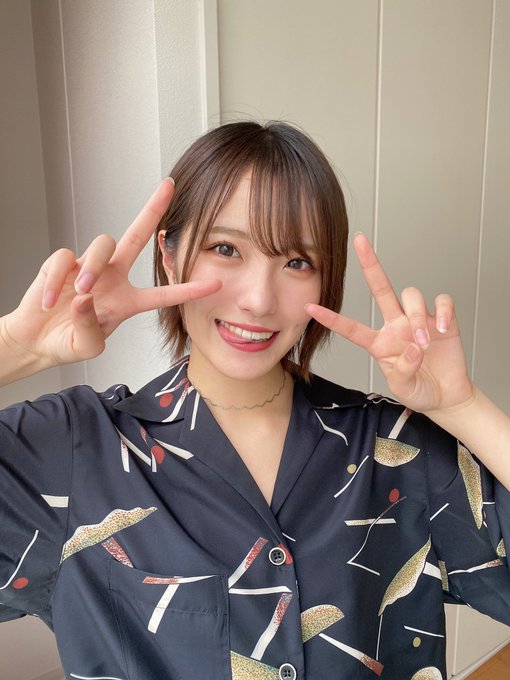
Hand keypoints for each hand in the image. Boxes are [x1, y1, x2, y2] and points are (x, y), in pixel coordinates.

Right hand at [2, 179, 220, 368]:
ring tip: (81, 294)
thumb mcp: (87, 347)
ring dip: (94, 268)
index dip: (189, 289)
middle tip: (169, 186)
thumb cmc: (68, 342)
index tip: (216, 284)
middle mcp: (113, 277)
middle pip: (137, 235)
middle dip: (153, 209)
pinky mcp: (62, 263)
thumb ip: (91, 328)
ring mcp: (88, 267)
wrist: (37, 340)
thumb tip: (85, 298)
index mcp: (128, 300)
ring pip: (103, 244)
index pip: (164, 293)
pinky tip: (50, 300)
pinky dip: (57, 280)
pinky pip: (64, 259)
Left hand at [306, 233, 473, 414]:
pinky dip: (442, 311)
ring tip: (424, 344)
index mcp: (379, 342)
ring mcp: (419, 320)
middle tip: (359, 241)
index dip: (331, 319)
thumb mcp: (403, 387)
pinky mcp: (443, 319)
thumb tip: (413, 348)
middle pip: (380, 287)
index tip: (310, 308)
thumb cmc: (419, 390)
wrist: (447, 395)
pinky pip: (441, 302)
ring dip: (417, 318)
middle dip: (370, 263)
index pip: (351, 328)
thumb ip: (403, 371)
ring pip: (411, 295)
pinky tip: (442, 328)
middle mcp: (396, 325)